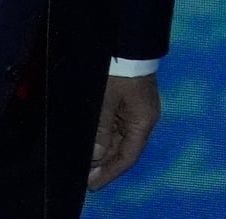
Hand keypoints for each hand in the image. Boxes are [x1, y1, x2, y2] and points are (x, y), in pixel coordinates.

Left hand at [88, 73, 159, 189]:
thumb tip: (96, 155)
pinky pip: (117, 126)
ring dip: (103, 150)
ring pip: (119, 138)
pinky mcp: (129, 102)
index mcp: (143, 121)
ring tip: (83, 161)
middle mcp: (143, 119)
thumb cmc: (118, 71)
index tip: (91, 184)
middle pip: (123, 149)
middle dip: (103, 163)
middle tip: (82, 174)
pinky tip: (92, 142)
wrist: (128, 41)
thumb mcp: (105, 100)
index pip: (128, 156)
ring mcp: (137, 110)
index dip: (110, 172)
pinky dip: (105, 137)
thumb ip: (101, 129)